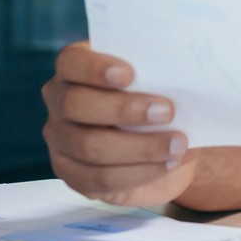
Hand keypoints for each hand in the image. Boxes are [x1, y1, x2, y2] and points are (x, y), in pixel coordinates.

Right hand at [41, 41, 197, 205]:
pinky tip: (165, 165)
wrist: (167, 147)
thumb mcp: (164, 85)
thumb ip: (162, 77)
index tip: (130, 74)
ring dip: (139, 147)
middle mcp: (59, 102)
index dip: (95, 68)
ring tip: (176, 145)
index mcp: (75, 68)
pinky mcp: (72, 174)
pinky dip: (137, 173)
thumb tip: (181, 77)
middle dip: (124, 109)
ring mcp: (61, 140)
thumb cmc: (161, 104)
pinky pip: (99, 178)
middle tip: (167, 112)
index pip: (72, 62)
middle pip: (76, 105)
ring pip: (89, 146)